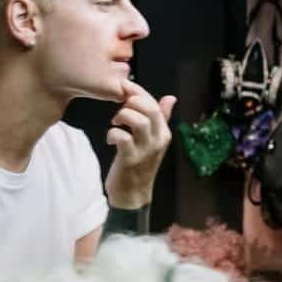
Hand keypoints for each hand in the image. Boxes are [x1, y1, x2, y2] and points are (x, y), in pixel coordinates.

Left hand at [104, 79, 176, 208]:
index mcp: (164, 133)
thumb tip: (171, 98)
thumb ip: (161, 118)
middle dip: (131, 101)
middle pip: (149, 109)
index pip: (155, 103)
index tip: (123, 86)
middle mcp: (158, 140)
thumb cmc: (140, 165)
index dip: (137, 91)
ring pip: (138, 121)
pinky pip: (122, 138)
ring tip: (115, 122)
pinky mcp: (130, 159)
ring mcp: (145, 150)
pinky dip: (112, 134)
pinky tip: (110, 139)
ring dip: (122, 116)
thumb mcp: (153, 140)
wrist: (133, 195)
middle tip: (119, 107)